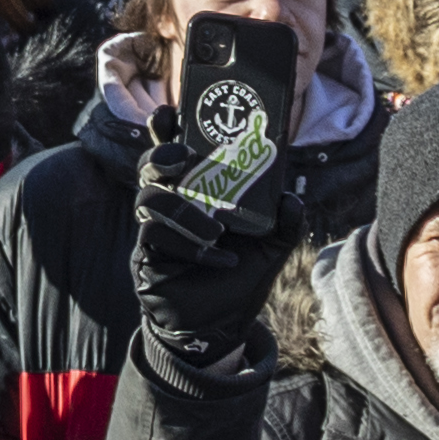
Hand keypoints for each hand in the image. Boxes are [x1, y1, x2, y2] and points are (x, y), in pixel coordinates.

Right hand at [130, 62, 300, 343]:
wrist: (221, 327)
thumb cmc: (241, 277)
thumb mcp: (272, 246)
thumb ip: (285, 221)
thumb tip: (292, 198)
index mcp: (194, 192)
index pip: (171, 150)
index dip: (165, 129)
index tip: (171, 112)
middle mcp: (169, 206)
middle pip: (148, 165)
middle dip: (163, 155)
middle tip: (187, 159)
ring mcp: (154, 231)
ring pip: (148, 200)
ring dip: (184, 210)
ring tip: (216, 230)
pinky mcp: (147, 258)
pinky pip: (154, 238)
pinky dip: (190, 247)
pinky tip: (219, 259)